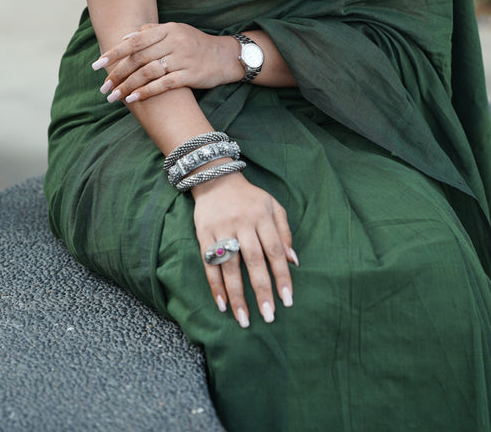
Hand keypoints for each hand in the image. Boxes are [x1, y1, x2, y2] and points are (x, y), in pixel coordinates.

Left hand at [92, 22, 240, 102]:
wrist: (225, 56)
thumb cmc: (195, 44)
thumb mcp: (176, 31)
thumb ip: (152, 31)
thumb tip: (126, 36)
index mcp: (168, 29)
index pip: (135, 40)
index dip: (115, 52)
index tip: (98, 64)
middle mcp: (174, 42)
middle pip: (138, 58)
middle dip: (118, 73)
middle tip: (104, 86)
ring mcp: (183, 59)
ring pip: (148, 72)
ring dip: (128, 85)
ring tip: (114, 96)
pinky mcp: (190, 75)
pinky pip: (164, 84)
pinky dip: (146, 92)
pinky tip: (133, 98)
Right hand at [192, 172, 298, 327]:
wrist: (215, 178)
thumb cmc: (249, 197)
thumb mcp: (272, 205)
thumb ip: (284, 232)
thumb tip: (294, 261)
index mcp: (262, 216)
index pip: (275, 251)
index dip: (282, 276)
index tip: (287, 301)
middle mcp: (242, 223)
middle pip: (254, 261)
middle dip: (262, 290)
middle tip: (268, 316)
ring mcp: (221, 229)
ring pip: (230, 266)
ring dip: (237, 295)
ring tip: (244, 320)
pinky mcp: (204, 234)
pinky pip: (209, 263)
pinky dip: (215, 285)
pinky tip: (222, 304)